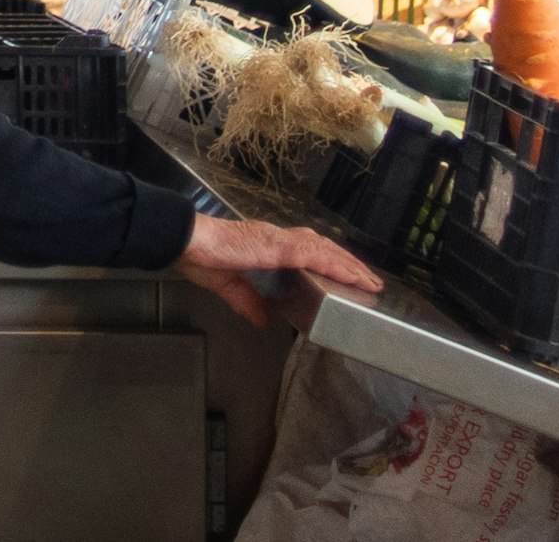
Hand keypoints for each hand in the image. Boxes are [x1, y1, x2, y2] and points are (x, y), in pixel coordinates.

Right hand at [174, 214, 380, 328]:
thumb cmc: (201, 257)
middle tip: (370, 280)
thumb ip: (247, 301)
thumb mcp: (228, 285)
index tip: (347, 274)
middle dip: (347, 263)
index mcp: (267, 245)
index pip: (307, 248)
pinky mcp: (279, 247)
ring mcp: (280, 241)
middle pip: (323, 247)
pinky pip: (317, 255)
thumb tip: (261, 320)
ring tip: (370, 280)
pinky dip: (337, 265)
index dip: (329, 259)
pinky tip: (353, 276)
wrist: (188, 241)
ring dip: (350, 264)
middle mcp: (278, 238)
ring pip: (326, 250)